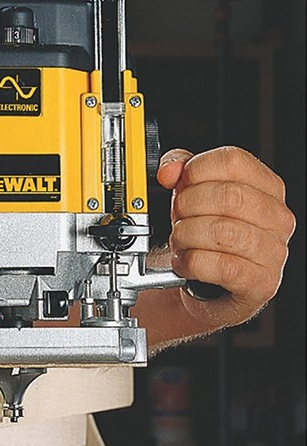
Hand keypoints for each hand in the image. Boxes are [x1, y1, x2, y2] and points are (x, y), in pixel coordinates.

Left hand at [157, 146, 294, 328]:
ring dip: (186, 236)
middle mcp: (276, 217)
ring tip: (180, 241)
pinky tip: (185, 262)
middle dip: (187, 205)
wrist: (207, 284)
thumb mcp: (191, 193)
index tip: (180, 183)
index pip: (233, 160)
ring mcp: (273, 251)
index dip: (196, 169)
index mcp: (265, 187)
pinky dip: (191, 263)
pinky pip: (220, 267)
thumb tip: (169, 170)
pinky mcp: (260, 283)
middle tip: (178, 217)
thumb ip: (179, 169)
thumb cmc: (204, 235)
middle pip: (227, 195)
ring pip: (222, 232)